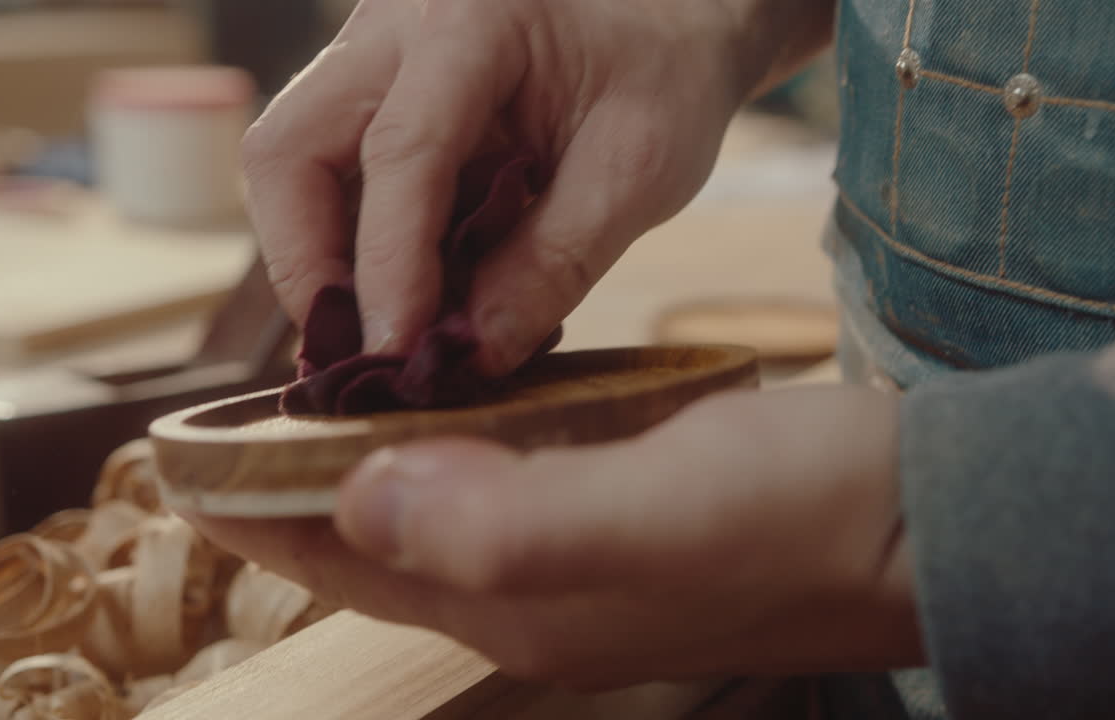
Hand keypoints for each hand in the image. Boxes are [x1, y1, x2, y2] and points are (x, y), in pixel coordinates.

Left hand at [187, 385, 923, 688]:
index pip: (352, 567)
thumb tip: (370, 492)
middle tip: (252, 421)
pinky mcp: (626, 519)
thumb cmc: (801, 517)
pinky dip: (462, 446)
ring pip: (444, 516)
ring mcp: (585, 563)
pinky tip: (462, 399)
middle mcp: (541, 600)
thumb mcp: (653, 511)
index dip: (264, 516)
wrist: (921, 519)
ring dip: (380, 466)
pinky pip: (507, 487)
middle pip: (386, 548)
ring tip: (332, 404)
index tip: (192, 463)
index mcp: (525, 607)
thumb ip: (506, 518)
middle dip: (308, 491)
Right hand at [241, 0, 826, 374]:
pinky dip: (353, 244)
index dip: (390, 266)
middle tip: (361, 353)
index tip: (399, 354)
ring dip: (319, 261)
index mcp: (473, 17)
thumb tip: (472, 354)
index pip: (402, 150)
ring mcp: (374, 54)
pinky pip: (330, 171)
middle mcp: (397, 25)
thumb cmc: (665, 73)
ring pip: (290, 160)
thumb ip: (555, 261)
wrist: (671, 15)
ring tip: (379, 337)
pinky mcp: (376, 91)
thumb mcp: (638, 168)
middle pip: (290, 149)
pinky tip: (403, 299)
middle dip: (309, 265)